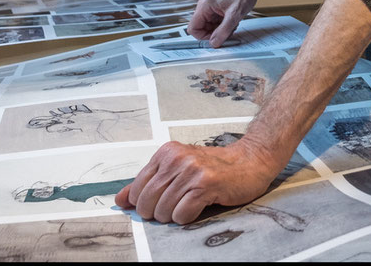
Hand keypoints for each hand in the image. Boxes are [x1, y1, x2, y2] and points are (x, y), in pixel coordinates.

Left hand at [114, 140, 278, 223]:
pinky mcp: (206, 184)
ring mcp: (191, 170)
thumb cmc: (215, 167)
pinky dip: (187, 218)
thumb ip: (147, 183)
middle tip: (178, 204)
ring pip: (163, 211)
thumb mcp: (178, 169)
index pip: (137, 189)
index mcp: (166, 152)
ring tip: (190, 204)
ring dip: (174, 216)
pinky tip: (199, 207)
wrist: (250, 161)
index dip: (146, 203)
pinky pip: (181, 215)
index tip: (160, 202)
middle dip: (158, 213)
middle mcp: (177, 158)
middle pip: (147, 203)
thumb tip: (120, 199)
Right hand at [187, 0, 258, 46]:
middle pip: (201, 29)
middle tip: (227, 33)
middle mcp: (205, 7)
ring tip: (232, 26)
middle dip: (214, 34)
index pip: (193, 28)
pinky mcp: (216, 11)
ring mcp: (210, 9)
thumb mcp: (234, 16)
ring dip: (220, 31)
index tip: (214, 40)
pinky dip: (224, 27)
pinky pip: (215, 25)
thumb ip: (223, 31)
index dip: (203, 37)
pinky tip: (232, 23)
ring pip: (209, 28)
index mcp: (204, 6)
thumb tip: (214, 43)